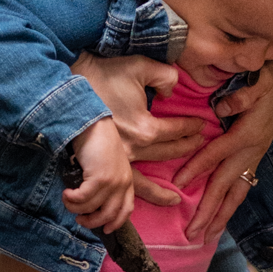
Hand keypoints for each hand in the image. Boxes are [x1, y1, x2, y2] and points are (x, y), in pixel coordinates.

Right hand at [62, 117, 134, 232]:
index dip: (116, 222)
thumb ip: (104, 182)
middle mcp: (123, 183)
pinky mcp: (101, 178)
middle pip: (110, 215)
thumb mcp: (105, 165)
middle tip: (79, 219)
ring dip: (76, 209)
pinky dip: (72, 200)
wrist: (91, 124)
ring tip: (67, 199)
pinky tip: (66, 193)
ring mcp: (114, 182)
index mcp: (127, 180)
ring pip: (93, 209)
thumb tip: (88, 206)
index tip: (106, 229)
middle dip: (92, 222)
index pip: (126, 209)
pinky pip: (83, 200)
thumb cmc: (95, 142)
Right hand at [71, 54, 204, 209]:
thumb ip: (166, 76)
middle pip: (167, 153)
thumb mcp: (140, 66)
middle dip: (186, 148)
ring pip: (145, 184)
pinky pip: (121, 188)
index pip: (176, 131)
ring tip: (175, 199)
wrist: (70, 88)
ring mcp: (118, 161)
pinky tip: (136, 205)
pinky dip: (132, 200)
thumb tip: (173, 91)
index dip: (191, 127)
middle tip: (199, 144)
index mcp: (146, 128)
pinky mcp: (102, 166)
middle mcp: (135, 149)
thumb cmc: (104, 75)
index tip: (201, 124)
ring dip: (161, 193)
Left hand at [175, 48, 272, 242]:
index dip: (197, 168)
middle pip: (226, 186)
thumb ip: (243, 94)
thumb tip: (222, 106)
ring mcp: (254, 157)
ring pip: (236, 194)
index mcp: (247, 133)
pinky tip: (218, 220)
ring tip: (205, 238)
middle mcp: (251, 150)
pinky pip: (241, 188)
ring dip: (220, 217)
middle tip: (191, 234)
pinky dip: (229, 206)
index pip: (217, 154)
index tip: (177, 183)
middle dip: (208, 211)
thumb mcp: (260, 78)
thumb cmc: (270, 76)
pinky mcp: (254, 158)